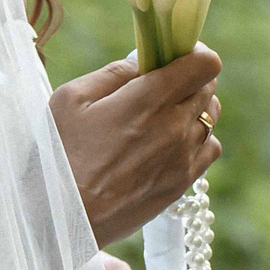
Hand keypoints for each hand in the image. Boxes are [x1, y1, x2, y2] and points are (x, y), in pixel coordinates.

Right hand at [50, 45, 221, 247]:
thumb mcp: (72, 98)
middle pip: (209, 88)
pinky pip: (209, 149)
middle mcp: (175, 127)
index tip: (175, 56)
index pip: (205, 64)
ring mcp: (182, 158)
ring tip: (163, 116)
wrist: (62, 216)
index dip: (195, 53)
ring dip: (193, 109)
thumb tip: (142, 62)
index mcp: (149, 99)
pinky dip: (197, 140)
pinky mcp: (181, 184)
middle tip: (161, 84)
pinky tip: (170, 143)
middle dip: (189, 79)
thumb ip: (114, 73)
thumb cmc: (58, 153)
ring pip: (210, 118)